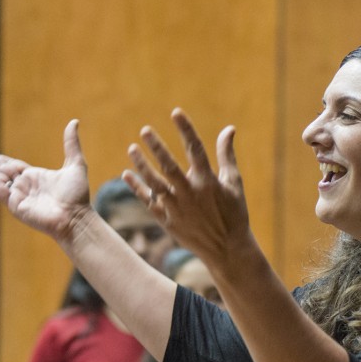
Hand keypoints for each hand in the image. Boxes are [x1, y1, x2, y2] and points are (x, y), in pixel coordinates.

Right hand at [0, 119, 91, 242]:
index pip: (11, 165)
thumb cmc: (77, 196)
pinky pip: (0, 191)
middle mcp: (24, 186)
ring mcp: (19, 196)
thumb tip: (74, 122)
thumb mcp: (76, 164)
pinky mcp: (16, 206)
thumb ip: (71, 144)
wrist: (76, 218)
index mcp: (34, 177)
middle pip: (0, 171)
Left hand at [125, 108, 252, 269]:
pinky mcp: (168, 221)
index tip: (175, 112)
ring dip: (142, 165)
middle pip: (170, 166)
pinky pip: (149, 202)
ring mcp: (177, 208)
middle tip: (145, 129)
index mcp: (208, 181)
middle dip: (157, 146)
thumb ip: (227, 155)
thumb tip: (229, 129)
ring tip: (132, 148)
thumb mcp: (234, 183)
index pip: (195, 149)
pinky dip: (137, 188)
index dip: (186, 129)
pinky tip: (126, 174)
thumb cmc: (233, 213)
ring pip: (155, 183)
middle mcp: (191, 193)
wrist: (226, 249)